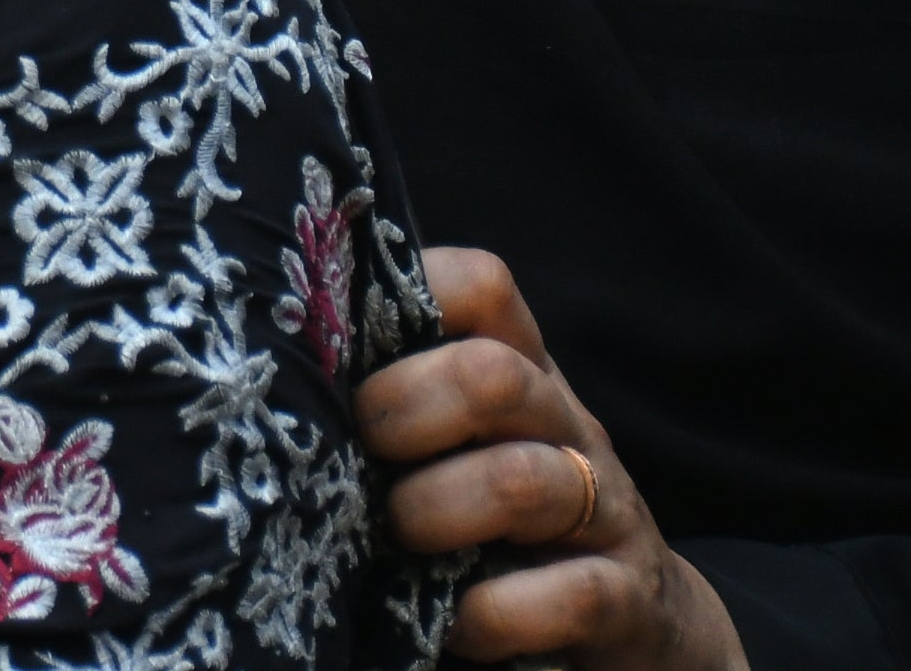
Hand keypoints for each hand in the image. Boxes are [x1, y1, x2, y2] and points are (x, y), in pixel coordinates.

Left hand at [356, 249, 747, 669]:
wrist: (635, 616)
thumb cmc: (503, 515)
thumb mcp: (454, 443)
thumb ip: (395, 399)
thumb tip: (274, 375)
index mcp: (520, 371)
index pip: (482, 286)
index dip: (407, 299)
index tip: (342, 353)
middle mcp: (566, 425)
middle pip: (492, 376)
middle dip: (402, 411)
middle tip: (362, 452)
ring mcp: (605, 509)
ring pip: (524, 481)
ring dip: (437, 512)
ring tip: (398, 539)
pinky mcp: (628, 597)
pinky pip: (570, 595)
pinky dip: (493, 614)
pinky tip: (453, 624)